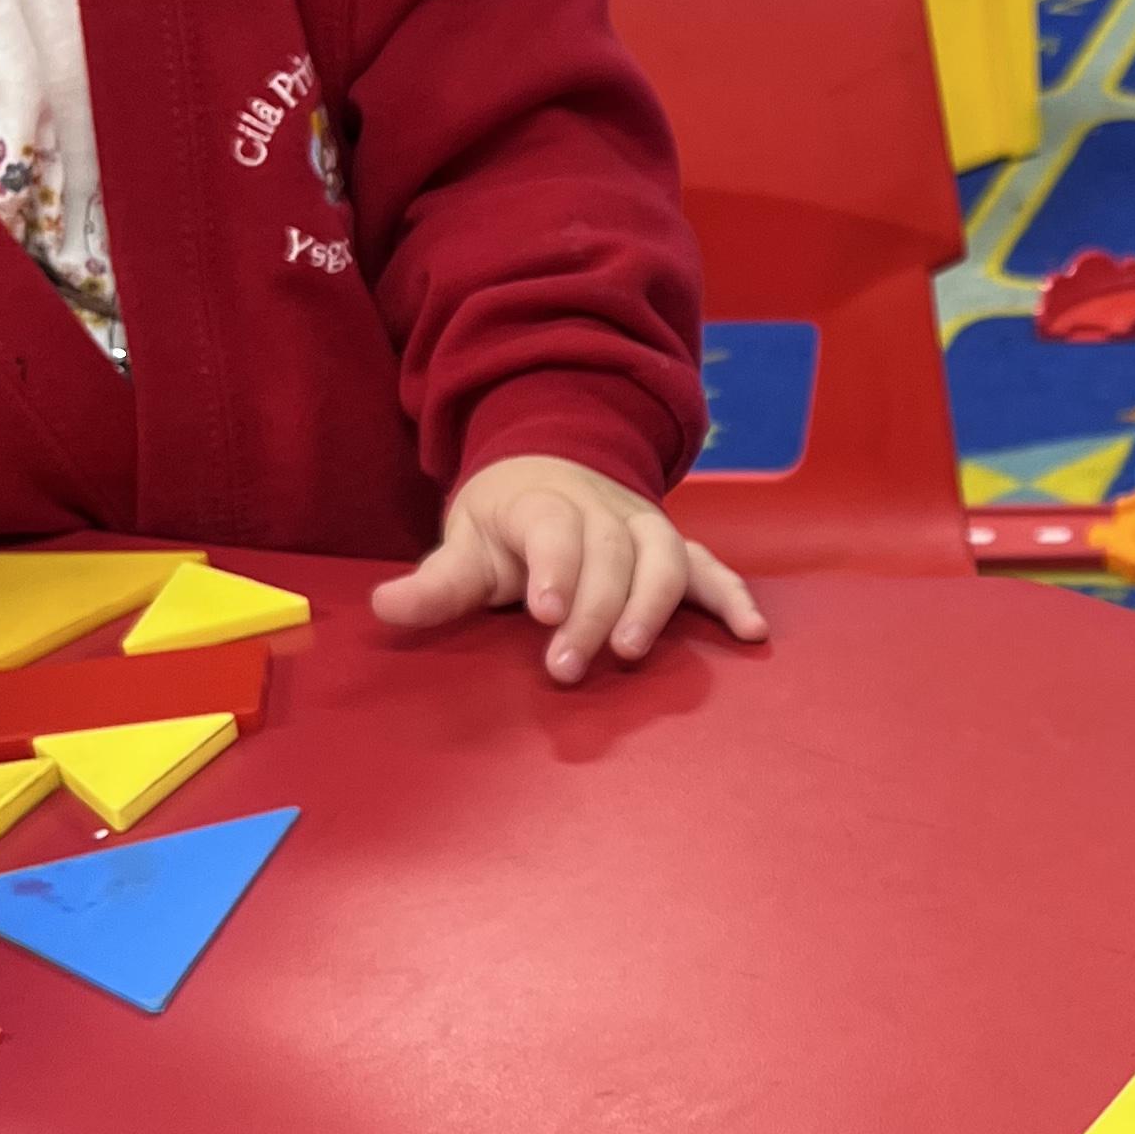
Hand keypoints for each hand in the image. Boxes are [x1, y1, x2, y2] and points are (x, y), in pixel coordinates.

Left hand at [372, 456, 767, 683]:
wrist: (557, 467)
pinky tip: (751, 633)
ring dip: (653, 604)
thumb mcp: (465, 543)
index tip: (544, 611)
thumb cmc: (507, 523)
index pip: (555, 529)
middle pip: (610, 553)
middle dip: (594, 609)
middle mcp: (603, 510)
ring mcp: (645, 527)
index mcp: (544, 503)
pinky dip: (733, 597)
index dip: (555, 566)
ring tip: (633, 652)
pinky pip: (708, 568)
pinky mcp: (674, 549)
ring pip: (662, 556)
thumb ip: (435, 582)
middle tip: (568, 666)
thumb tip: (383, 607)